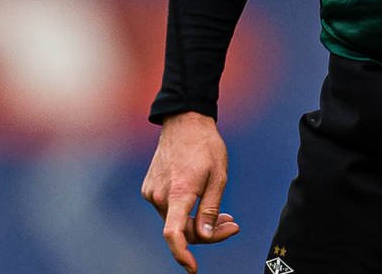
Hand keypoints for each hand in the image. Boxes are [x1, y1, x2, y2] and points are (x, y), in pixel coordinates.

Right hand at [141, 112, 239, 272]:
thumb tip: (204, 236)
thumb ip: (210, 209)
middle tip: (231, 225)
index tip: (192, 267)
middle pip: (181, 229)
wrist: (184, 122)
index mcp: (179, 192)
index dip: (182, 254)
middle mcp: (160, 195)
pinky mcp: (149, 188)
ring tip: (222, 213)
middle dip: (206, 233)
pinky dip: (185, 210)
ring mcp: (152, 192)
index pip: (174, 233)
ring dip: (197, 221)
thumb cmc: (206, 146)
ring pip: (175, 220)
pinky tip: (201, 200)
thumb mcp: (219, 177)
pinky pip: (168, 208)